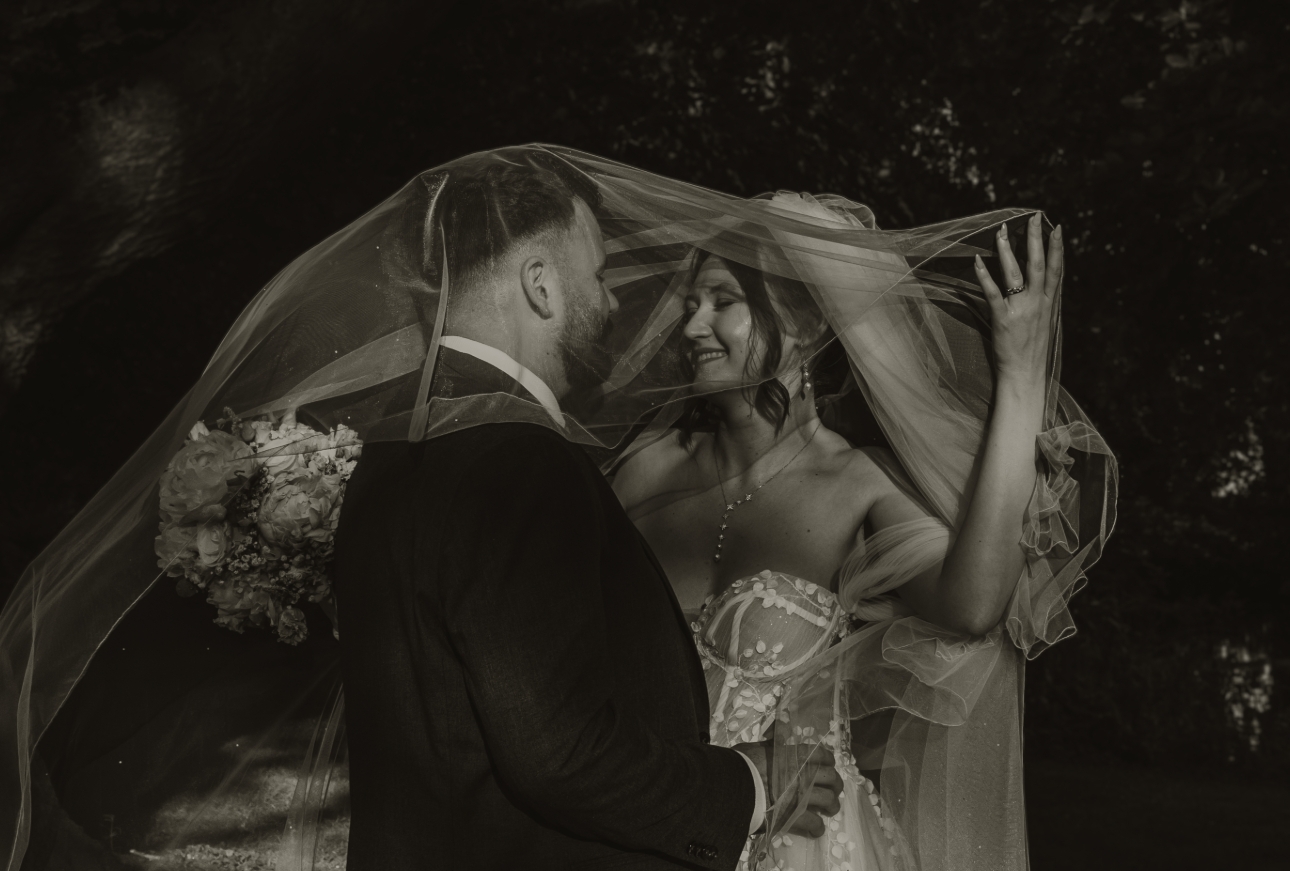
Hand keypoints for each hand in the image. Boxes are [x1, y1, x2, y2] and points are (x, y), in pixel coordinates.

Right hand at [733, 740, 842, 838]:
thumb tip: (777, 734)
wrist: (731, 787)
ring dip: (831, 805)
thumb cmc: (741, 765)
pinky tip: (816, 830)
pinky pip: (814, 823)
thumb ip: (771, 744)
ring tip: (829, 810)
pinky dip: (817, 827)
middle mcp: (802, 774)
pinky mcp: (794, 816)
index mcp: (794, 756)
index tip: (829, 765)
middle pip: (831, 778)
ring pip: (828, 800)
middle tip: (833, 790)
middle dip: (835, 784)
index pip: (821, 755)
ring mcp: (800, 796)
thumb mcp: (757, 747)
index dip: (828, 760)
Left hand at [974, 213, 1062, 385]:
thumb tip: (1039, 287)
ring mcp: (1021, 310)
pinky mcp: (1003, 319)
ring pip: (1015, 273)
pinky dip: (985, 275)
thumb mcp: (1044, 324)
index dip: (1057, 247)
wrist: (1025, 375)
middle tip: (1033, 217)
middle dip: (1035, 239)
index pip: (1057, 270)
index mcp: (1049, 304)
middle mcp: (1038, 303)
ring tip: (1001, 231)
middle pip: (1038, 264)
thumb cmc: (1032, 352)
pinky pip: (992, 292)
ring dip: (1008, 250)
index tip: (1057, 227)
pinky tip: (979, 260)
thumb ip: (1042, 304)